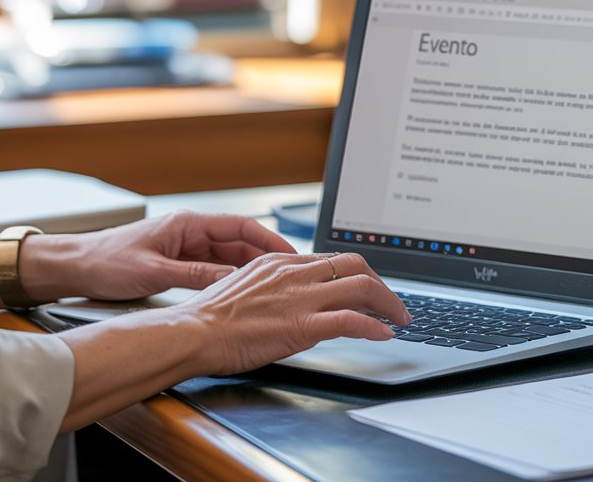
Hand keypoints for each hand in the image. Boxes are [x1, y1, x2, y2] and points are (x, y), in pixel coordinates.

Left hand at [56, 210, 297, 299]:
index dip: (269, 238)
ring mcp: (186, 246)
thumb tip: (230, 279)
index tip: (290, 254)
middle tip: (291, 275)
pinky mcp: (178, 261)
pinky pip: (214, 267)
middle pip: (239, 242)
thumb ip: (193, 274)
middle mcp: (190, 232)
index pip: (240, 226)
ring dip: (251, 269)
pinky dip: (231, 278)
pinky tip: (242, 292)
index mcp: (188, 224)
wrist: (78, 265)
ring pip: (229, 256)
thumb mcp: (154, 271)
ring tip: (275, 286)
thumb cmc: (107, 261)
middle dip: (266, 257)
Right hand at [178, 251, 411, 375]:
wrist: (193, 331)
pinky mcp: (301, 325)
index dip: (358, 274)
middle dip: (381, 283)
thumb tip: (296, 296)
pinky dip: (374, 326)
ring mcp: (299, 297)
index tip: (370, 289)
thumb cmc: (211, 317)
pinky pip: (351, 320)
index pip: (332, 259)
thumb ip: (275, 286)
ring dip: (388, 303)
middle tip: (391, 303)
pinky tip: (384, 334)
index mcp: (279, 261)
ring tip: (399, 318)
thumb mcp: (246, 286)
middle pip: (354, 264)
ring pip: (361, 286)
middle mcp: (294, 272)